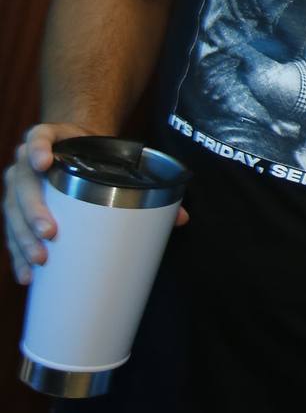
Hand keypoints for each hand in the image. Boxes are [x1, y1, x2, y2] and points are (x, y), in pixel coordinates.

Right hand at [6, 121, 185, 283]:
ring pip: (11, 211)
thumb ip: (147, 182)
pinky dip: (17, 254)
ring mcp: (19, 185)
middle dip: (33, 210)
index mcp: (51, 140)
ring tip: (40, 259)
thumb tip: (181, 217)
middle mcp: (27, 161)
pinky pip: (11, 232)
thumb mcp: (115, 159)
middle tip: (50, 232)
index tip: (44, 163)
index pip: (38, 137)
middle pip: (23, 184)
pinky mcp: (16, 209)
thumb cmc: (98, 156)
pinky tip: (28, 275)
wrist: (78, 149)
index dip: (37, 149)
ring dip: (22, 237)